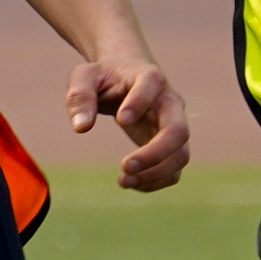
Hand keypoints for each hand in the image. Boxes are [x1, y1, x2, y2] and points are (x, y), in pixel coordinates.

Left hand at [66, 52, 188, 193]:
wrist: (125, 78)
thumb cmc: (104, 77)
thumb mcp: (84, 77)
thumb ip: (80, 96)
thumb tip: (81, 127)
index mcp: (149, 77)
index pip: (152, 85)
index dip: (139, 102)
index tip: (120, 120)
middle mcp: (169, 102)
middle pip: (178, 131)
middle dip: (155, 153)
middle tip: (125, 166)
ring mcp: (174, 125)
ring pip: (180, 155)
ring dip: (155, 174)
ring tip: (123, 180)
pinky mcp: (171, 146)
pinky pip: (173, 170)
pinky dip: (155, 182)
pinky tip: (131, 182)